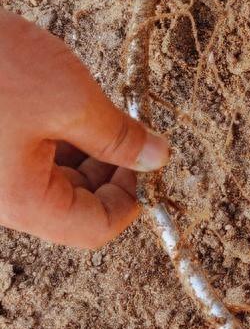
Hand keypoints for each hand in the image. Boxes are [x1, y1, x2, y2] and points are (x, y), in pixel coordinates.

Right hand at [0, 10, 168, 249]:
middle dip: (109, 171)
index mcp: (21, 202)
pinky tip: (65, 102)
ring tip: (96, 108)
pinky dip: (54, 137)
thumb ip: (118, 136)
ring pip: (50, 180)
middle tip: (131, 129)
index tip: (149, 162)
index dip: (133, 201)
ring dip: (83, 151)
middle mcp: (0, 198)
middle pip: (72, 207)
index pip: (94, 229)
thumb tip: (156, 156)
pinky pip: (26, 157)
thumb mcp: (70, 99)